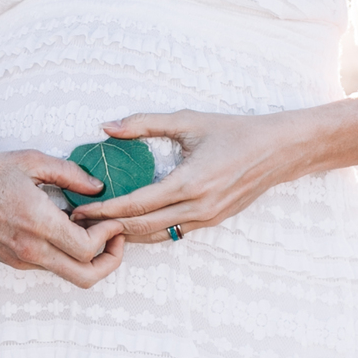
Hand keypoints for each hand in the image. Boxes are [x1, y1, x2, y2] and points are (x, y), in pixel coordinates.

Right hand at [0, 150, 124, 287]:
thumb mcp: (30, 161)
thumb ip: (69, 173)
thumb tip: (98, 187)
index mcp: (38, 224)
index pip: (88, 249)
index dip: (109, 237)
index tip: (112, 219)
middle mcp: (32, 249)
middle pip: (86, 277)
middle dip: (110, 261)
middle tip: (116, 238)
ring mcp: (23, 260)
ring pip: (70, 275)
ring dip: (89, 258)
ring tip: (92, 230)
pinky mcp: (15, 262)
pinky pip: (51, 266)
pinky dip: (68, 254)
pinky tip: (67, 230)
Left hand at [70, 110, 302, 243]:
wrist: (278, 151)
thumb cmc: (234, 131)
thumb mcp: (188, 121)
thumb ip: (145, 123)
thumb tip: (107, 127)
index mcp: (190, 182)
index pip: (136, 204)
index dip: (104, 209)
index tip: (80, 207)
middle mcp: (198, 207)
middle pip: (141, 227)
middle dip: (107, 227)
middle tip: (79, 223)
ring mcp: (206, 219)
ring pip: (156, 235)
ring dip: (126, 234)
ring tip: (98, 228)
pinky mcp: (212, 222)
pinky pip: (172, 233)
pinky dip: (148, 232)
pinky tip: (130, 226)